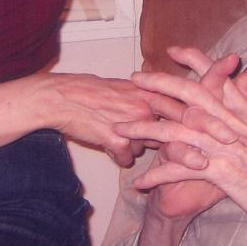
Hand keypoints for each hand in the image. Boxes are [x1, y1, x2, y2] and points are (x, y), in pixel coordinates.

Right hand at [31, 72, 179, 168]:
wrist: (62, 98)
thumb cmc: (90, 90)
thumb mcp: (125, 86)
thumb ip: (146, 98)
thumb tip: (163, 107)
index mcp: (150, 93)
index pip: (181, 114)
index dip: (184, 128)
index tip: (183, 136)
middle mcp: (146, 108)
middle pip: (164, 135)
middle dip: (156, 140)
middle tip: (144, 140)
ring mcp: (133, 125)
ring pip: (143, 148)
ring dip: (132, 147)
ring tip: (114, 135)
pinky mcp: (118, 141)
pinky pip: (126, 158)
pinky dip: (117, 156)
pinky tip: (105, 144)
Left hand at [119, 66, 246, 245]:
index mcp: (242, 112)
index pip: (215, 77)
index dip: (193, 61)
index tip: (172, 50)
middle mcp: (230, 124)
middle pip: (188, 95)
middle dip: (159, 85)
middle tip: (135, 79)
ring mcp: (223, 147)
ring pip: (175, 131)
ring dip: (144, 130)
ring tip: (120, 131)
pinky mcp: (219, 172)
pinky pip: (180, 172)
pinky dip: (157, 177)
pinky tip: (140, 184)